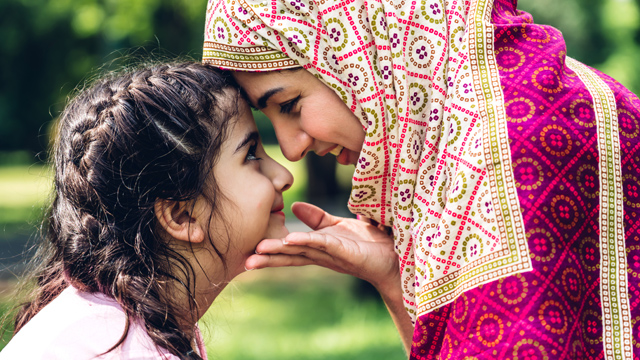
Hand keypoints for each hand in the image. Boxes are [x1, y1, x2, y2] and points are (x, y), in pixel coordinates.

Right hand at [245, 202, 412, 353]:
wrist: (397, 255)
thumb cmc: (370, 242)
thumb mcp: (338, 226)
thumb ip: (317, 218)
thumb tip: (294, 205)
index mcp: (318, 248)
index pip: (290, 249)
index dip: (270, 250)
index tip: (248, 251)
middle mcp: (323, 254)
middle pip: (291, 256)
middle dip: (268, 259)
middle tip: (244, 262)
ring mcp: (334, 255)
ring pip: (301, 252)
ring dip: (279, 253)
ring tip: (258, 253)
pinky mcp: (347, 253)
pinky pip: (323, 244)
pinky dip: (305, 242)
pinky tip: (289, 241)